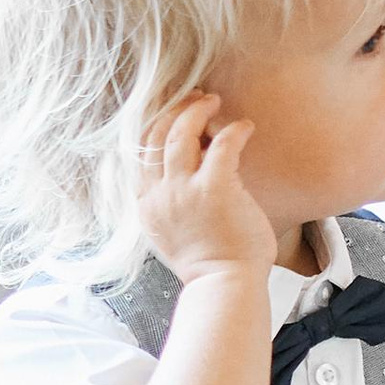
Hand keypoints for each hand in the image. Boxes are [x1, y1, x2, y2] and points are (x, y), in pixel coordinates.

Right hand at [136, 92, 274, 284]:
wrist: (225, 285)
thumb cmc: (209, 263)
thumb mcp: (171, 231)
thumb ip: (169, 200)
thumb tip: (188, 166)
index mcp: (146, 204)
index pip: (140, 151)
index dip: (157, 124)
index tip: (174, 113)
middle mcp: (159, 194)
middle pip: (156, 135)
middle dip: (175, 109)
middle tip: (196, 98)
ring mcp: (184, 191)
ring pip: (180, 133)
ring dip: (197, 110)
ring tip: (214, 101)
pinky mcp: (215, 189)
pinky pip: (222, 145)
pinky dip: (234, 130)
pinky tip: (245, 127)